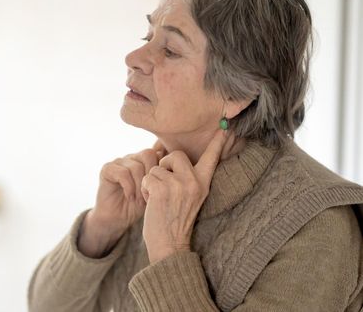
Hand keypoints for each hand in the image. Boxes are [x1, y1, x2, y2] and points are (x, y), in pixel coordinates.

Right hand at [77, 146, 163, 257]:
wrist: (118, 220)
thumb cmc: (142, 207)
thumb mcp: (162, 193)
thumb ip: (171, 180)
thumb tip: (188, 170)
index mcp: (147, 160)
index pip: (160, 152)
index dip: (164, 169)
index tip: (165, 188)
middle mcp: (133, 157)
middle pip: (148, 154)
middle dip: (153, 177)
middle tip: (153, 195)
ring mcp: (119, 162)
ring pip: (136, 165)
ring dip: (140, 185)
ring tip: (142, 201)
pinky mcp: (107, 169)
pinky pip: (122, 172)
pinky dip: (129, 187)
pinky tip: (131, 198)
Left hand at [141, 130, 227, 262]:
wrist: (169, 244)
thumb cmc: (175, 220)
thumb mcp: (190, 196)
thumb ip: (188, 177)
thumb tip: (177, 158)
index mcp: (203, 183)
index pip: (211, 157)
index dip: (218, 141)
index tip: (226, 125)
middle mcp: (194, 182)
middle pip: (176, 154)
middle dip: (164, 165)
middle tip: (163, 184)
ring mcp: (179, 185)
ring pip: (157, 166)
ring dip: (152, 181)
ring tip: (158, 199)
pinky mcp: (162, 189)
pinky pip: (148, 176)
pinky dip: (145, 189)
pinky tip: (151, 202)